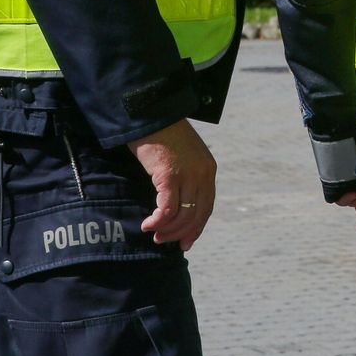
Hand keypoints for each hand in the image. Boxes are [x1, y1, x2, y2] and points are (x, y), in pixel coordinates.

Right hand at [128, 119, 215, 250]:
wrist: (150, 113)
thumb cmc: (161, 134)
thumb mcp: (182, 156)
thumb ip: (185, 176)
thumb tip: (177, 204)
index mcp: (208, 169)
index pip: (207, 207)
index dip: (196, 227)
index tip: (186, 241)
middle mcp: (203, 174)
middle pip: (197, 215)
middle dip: (182, 233)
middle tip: (166, 242)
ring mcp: (188, 175)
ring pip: (182, 216)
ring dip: (167, 230)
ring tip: (153, 234)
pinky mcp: (170, 176)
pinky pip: (167, 209)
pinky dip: (157, 221)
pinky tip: (147, 225)